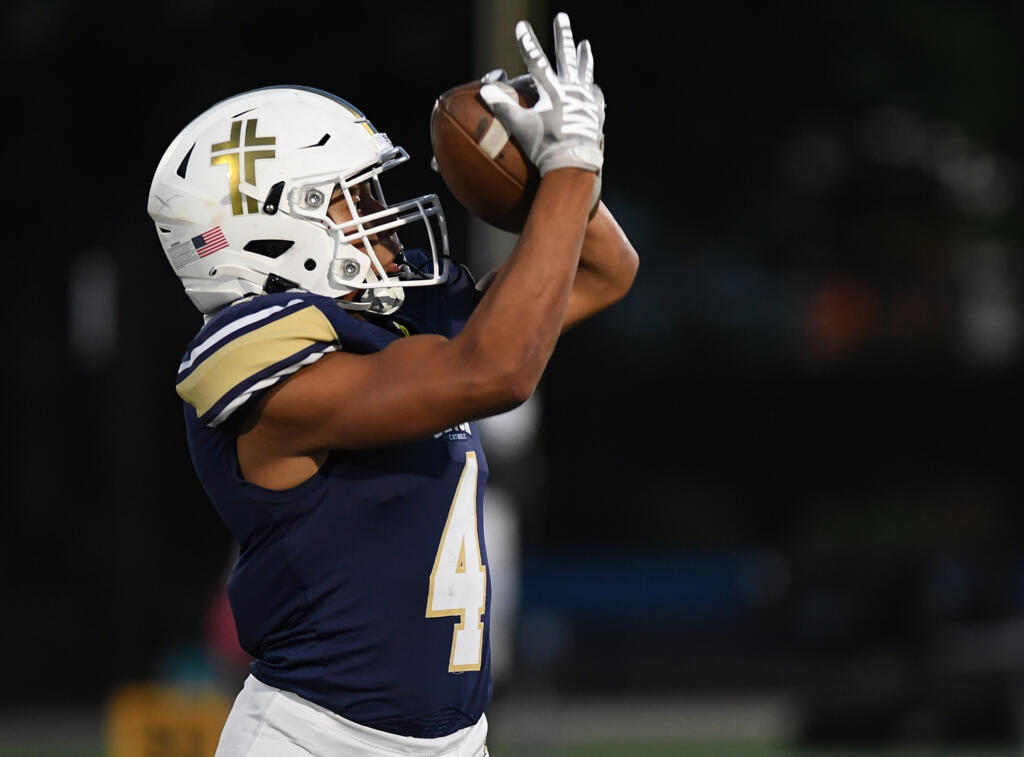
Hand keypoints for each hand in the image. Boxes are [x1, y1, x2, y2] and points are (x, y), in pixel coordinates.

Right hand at [479, 13, 604, 179]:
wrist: (574, 165)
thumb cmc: (545, 148)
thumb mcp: (521, 127)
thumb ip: (503, 107)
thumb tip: (485, 90)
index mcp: (553, 91)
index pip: (536, 61)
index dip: (527, 43)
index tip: (521, 26)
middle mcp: (572, 90)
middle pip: (567, 57)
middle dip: (563, 36)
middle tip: (562, 17)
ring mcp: (586, 101)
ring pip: (585, 72)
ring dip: (584, 57)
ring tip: (585, 43)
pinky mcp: (596, 114)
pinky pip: (596, 96)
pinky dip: (593, 89)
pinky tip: (593, 86)